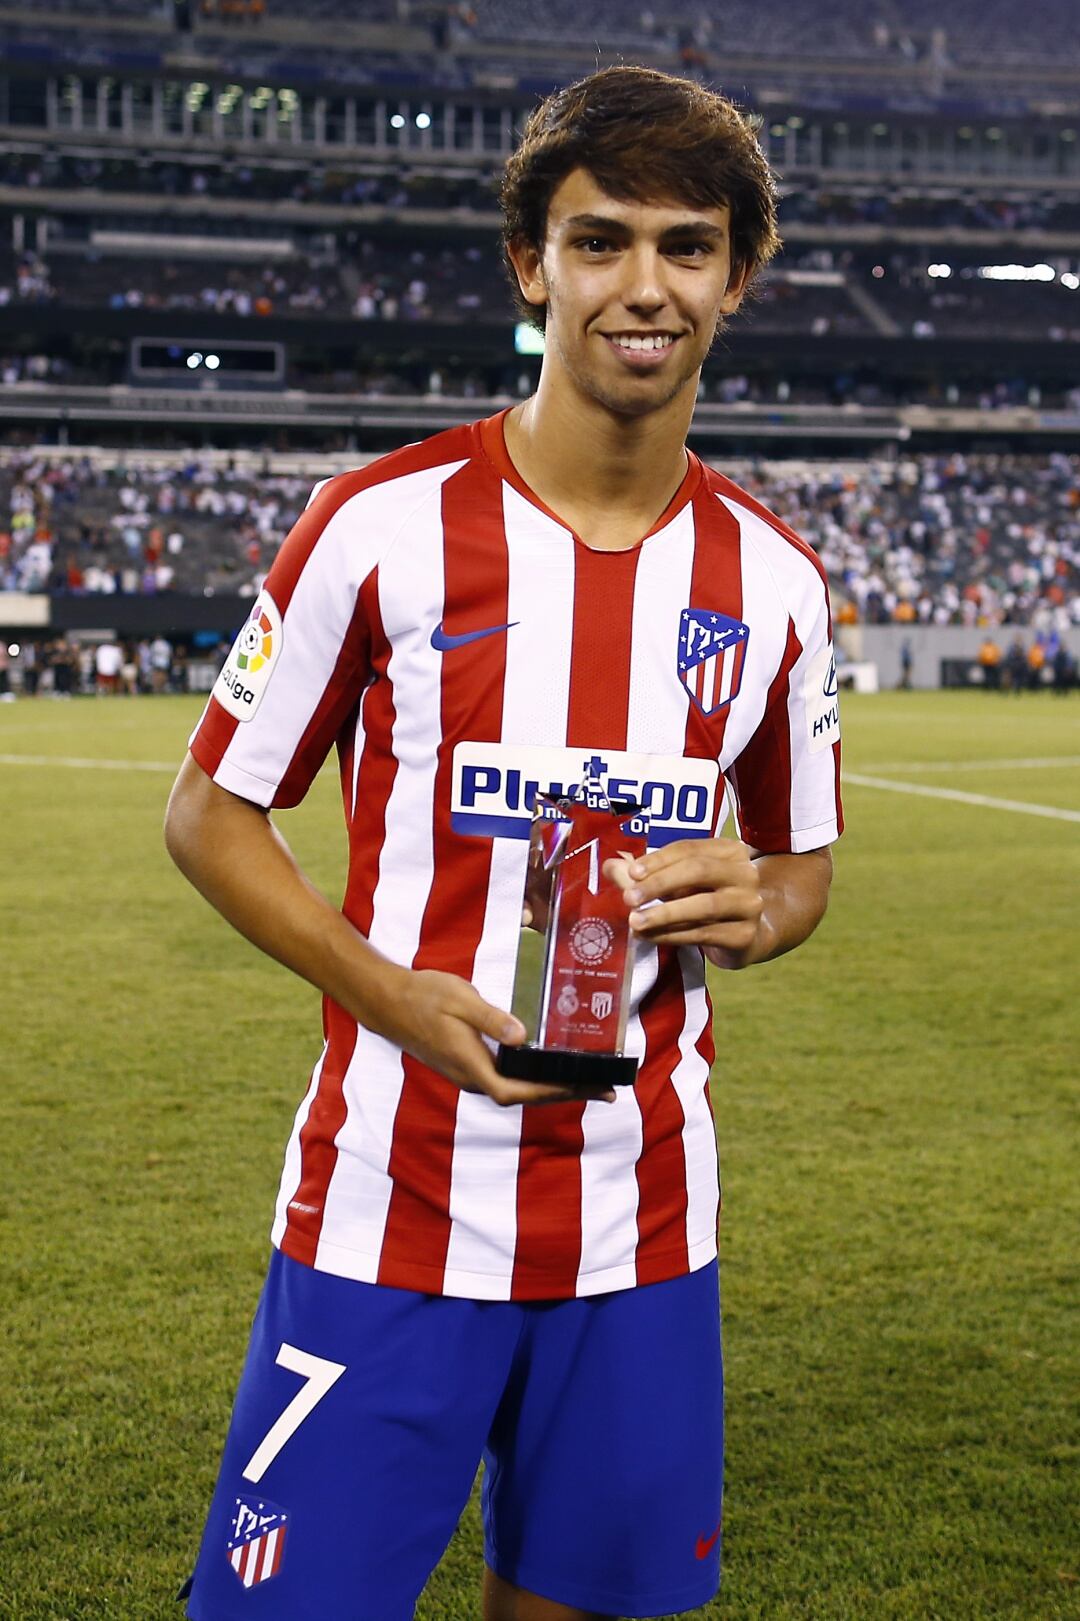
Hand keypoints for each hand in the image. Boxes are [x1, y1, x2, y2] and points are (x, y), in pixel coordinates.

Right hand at [372, 966, 615, 1106]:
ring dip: (552, 1090)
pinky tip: (549, 1071)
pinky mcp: (468, 1067)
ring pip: (517, 1091)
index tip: (586, 1088)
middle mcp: (472, 1078)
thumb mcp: (460, 999)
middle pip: (525, 1097)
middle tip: (606, 1093)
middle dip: (566, 1095)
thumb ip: (491, 1019)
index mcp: (472, 1065)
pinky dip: (534, 1081)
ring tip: (587, 1084)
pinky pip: (508, 1081)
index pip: (519, 1090)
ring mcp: (469, 1075)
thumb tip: (522, 1035)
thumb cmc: (424, 996)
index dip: (553, 1092)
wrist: (389, 1003)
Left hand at [608, 838, 763, 966]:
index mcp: (729, 851)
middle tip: (629, 898)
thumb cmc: (707, 898)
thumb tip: (609, 865)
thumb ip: (646, 873)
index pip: (690, 848)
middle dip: (660, 883)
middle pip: (698, 871)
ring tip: (635, 922)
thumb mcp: (680, 882)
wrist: (748, 935)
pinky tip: (650, 937)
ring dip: (664, 914)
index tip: (632, 872)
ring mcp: (748, 905)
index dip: (659, 860)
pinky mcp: (744, 935)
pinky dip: (673, 935)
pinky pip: (703, 933)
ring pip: (703, 906)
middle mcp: (745, 873)